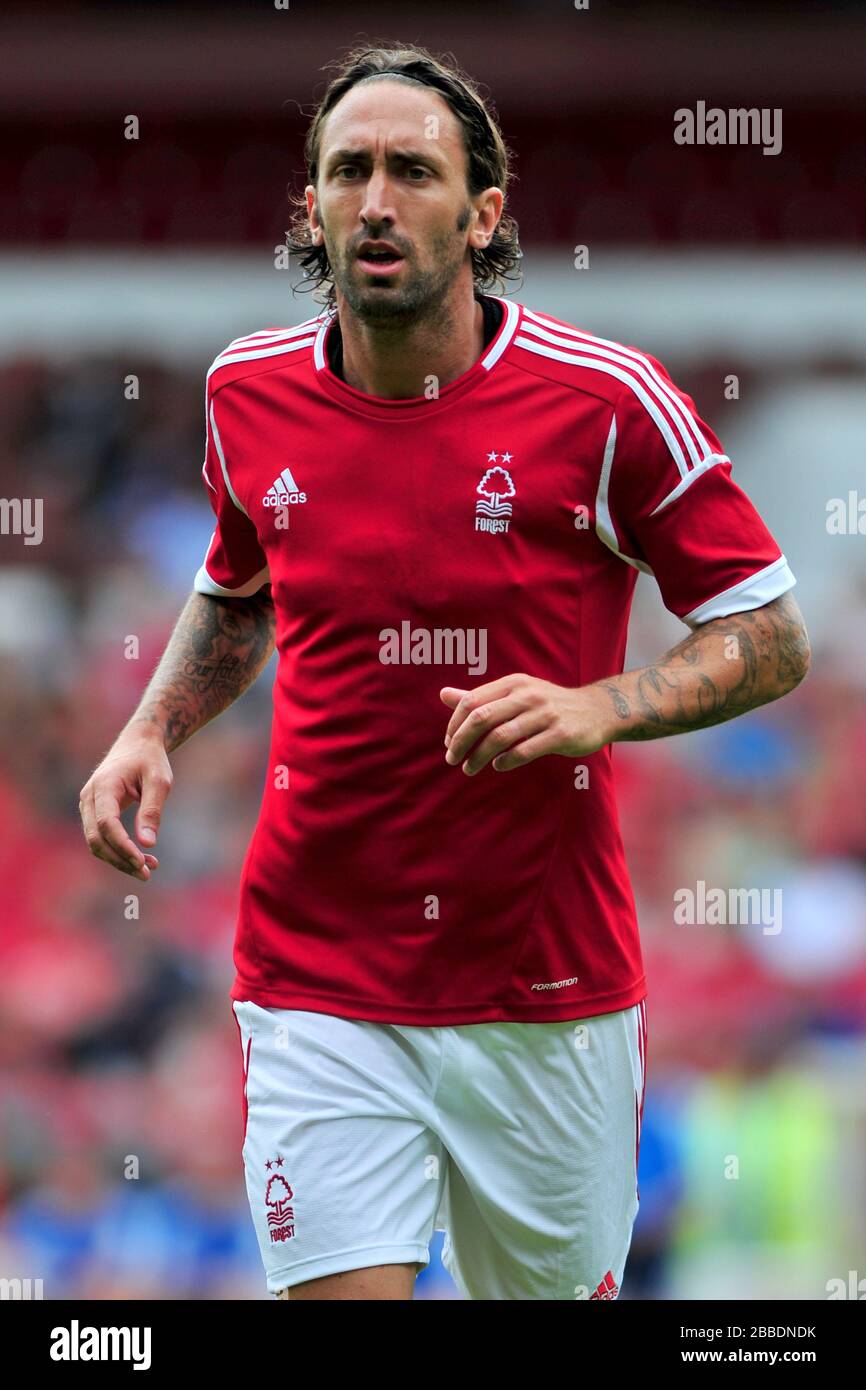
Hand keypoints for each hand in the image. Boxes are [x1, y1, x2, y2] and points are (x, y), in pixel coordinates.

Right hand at [79, 731, 172, 879]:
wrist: (138, 743)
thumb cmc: (150, 760)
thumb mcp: (159, 781)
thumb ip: (152, 811)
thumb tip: (147, 844)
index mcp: (104, 785)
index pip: (107, 824)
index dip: (123, 846)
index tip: (142, 862)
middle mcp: (90, 797)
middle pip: (96, 839)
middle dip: (120, 860)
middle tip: (147, 874)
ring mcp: (88, 805)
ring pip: (96, 842)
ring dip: (119, 859)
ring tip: (149, 868)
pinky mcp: (93, 812)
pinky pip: (100, 837)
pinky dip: (117, 851)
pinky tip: (140, 858)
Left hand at [440, 673, 611, 774]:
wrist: (598, 710)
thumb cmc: (549, 705)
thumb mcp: (516, 694)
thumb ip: (481, 697)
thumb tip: (443, 695)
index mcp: (513, 683)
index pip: (471, 701)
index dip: (455, 724)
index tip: (449, 743)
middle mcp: (528, 695)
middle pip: (481, 718)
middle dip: (461, 741)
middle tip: (452, 759)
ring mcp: (545, 714)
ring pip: (500, 737)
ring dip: (479, 756)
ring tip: (469, 768)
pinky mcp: (561, 734)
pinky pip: (525, 750)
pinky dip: (506, 761)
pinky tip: (498, 766)